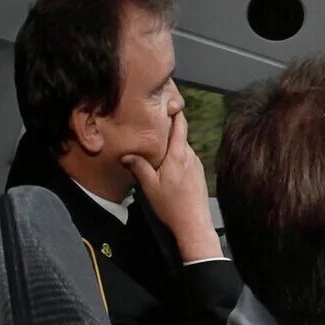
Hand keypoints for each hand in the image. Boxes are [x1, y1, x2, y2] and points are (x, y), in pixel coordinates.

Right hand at [122, 112, 222, 261]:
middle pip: (180, 136)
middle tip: (153, 123)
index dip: (176, 112)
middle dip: (168, 129)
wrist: (194, 223)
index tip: (169, 101)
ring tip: (155, 144)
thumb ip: (139, 167)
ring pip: (182, 148)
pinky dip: (176, 155)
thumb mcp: (149, 186)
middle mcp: (191, 156)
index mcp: (179, 155)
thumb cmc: (171, 204)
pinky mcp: (198, 174)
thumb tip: (126, 154)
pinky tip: (166, 164)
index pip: (180, 126)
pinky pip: (186, 158)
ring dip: (171, 144)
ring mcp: (196, 165)